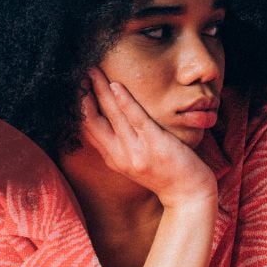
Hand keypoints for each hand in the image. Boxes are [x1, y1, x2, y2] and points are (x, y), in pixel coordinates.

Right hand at [80, 67, 217, 208]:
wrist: (189, 195)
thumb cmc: (168, 175)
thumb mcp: (137, 163)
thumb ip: (123, 146)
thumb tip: (115, 122)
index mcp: (114, 159)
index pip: (87, 131)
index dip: (79, 108)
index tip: (77, 88)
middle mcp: (120, 156)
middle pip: (93, 121)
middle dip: (84, 95)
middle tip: (80, 73)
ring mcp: (136, 151)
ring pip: (112, 115)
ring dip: (101, 90)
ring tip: (94, 70)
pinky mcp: (155, 145)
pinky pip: (136, 119)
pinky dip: (125, 101)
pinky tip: (116, 86)